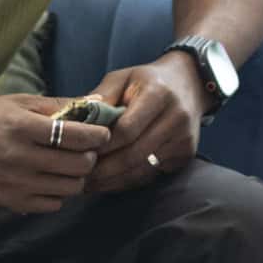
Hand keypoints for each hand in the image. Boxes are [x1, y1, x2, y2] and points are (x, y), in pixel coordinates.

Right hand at [0, 96, 110, 212]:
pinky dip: (57, 194)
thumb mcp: (14, 102)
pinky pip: (50, 205)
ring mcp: (15, 183)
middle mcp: (21, 157)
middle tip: (86, 151)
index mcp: (23, 127)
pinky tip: (49, 181)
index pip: (78, 136)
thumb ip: (55, 104)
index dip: (98, 136)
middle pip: (79, 165)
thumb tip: (93, 104)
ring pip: (69, 188)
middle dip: (90, 157)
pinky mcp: (8, 201)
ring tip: (68, 167)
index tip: (101, 134)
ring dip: (76, 177)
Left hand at [79, 59, 206, 193]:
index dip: (102, 144)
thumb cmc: (147, 80)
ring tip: (87, 184)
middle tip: (78, 176)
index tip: (79, 152)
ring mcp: (184, 139)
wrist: (189, 84)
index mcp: (158, 94)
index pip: (127, 129)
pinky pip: (151, 174)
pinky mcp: (186, 155)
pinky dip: (127, 181)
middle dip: (103, 169)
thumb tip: (73, 118)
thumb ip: (100, 97)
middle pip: (134, 154)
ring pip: (142, 170)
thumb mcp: (123, 78)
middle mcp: (176, 118)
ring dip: (112, 180)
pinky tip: (107, 182)